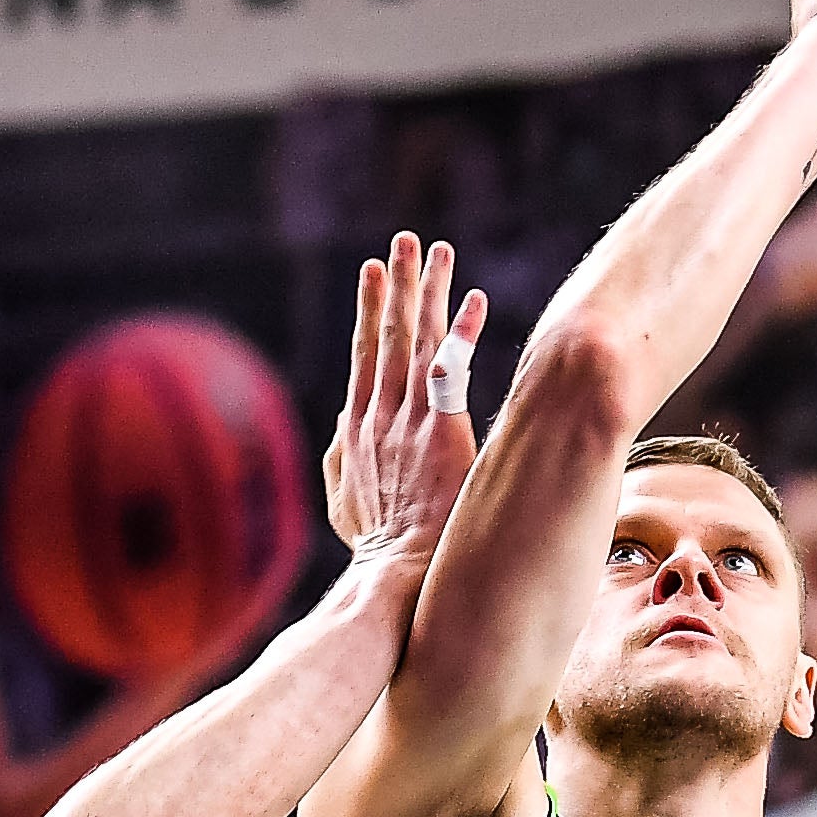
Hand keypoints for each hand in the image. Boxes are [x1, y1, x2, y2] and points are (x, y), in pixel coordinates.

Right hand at [320, 233, 488, 561]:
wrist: (395, 574)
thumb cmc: (376, 550)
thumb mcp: (345, 504)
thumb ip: (345, 464)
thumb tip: (344, 436)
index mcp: (356, 430)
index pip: (366, 358)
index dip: (370, 313)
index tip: (375, 277)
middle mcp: (378, 415)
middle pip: (387, 335)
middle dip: (395, 285)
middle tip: (403, 243)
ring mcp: (407, 420)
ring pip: (416, 340)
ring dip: (426, 292)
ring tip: (433, 250)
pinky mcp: (440, 431)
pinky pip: (452, 369)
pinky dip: (462, 332)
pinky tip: (472, 299)